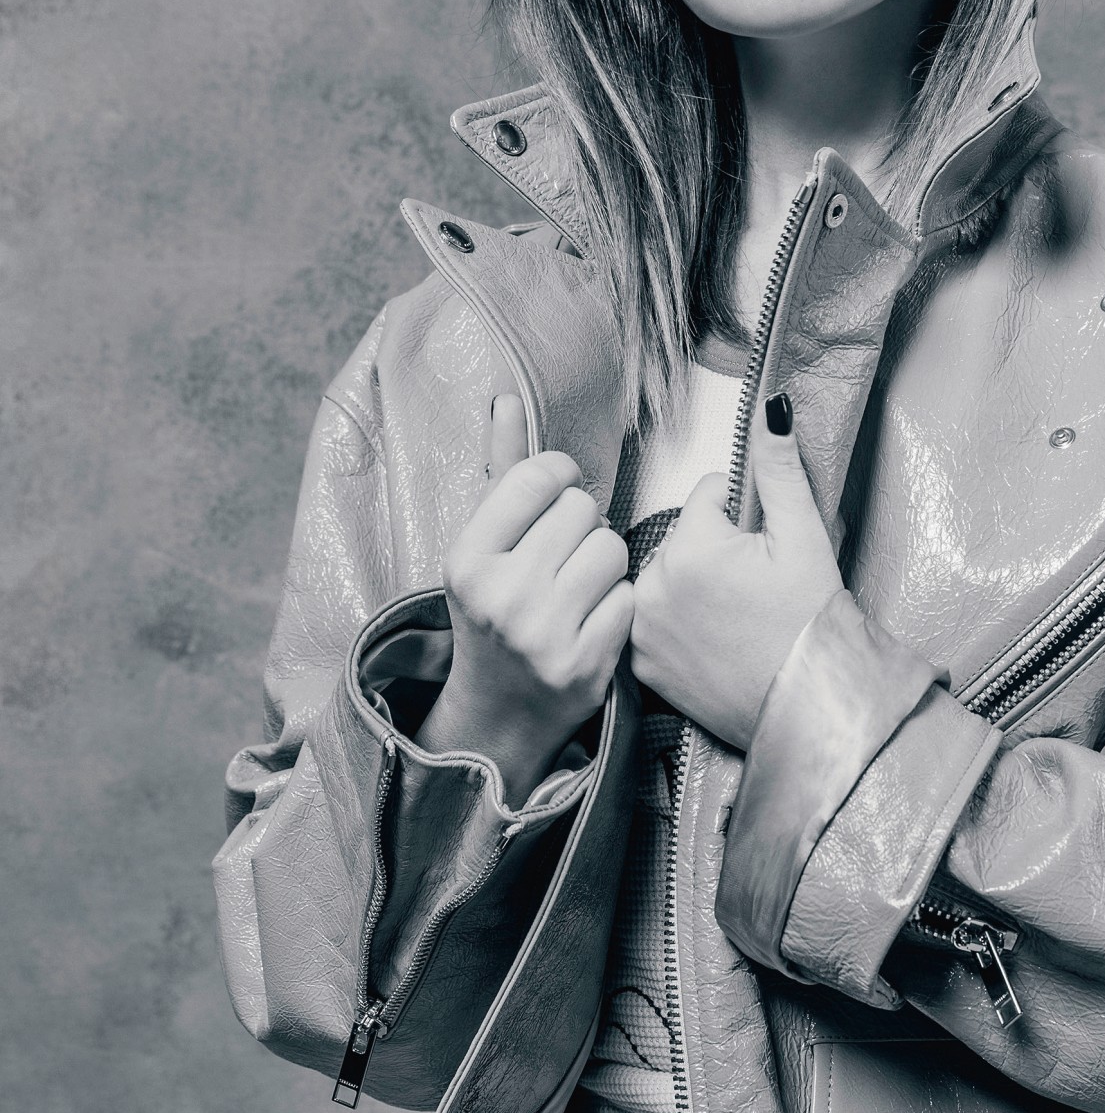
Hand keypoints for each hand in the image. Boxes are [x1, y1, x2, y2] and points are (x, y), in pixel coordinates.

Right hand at [415, 395, 633, 800]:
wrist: (498, 713)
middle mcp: (501, 595)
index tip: (554, 499)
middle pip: (582, 510)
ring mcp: (543, 634)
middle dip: (581, 525)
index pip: (540, 476)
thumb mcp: (482, 543)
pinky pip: (630, 598)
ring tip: (578, 586)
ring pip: (613, 549)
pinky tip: (591, 621)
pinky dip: (618, 605)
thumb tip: (506, 399)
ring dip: (605, 562)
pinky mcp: (586, 666)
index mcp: (467, 558)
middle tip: (561, 556)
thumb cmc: (494, 609)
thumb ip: (500, 470)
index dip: (560, 478)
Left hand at [630, 394, 842, 747]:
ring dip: (691, 582)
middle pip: (682, 534)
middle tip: (752, 587)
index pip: (708, 494)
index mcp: (691, 547)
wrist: (809, 707)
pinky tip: (710, 638)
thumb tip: (770, 407)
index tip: (765, 551)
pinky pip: (650, 618)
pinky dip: (674, 622)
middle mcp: (653, 585)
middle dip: (714, 549)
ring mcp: (641, 628)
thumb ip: (778, 468)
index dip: (745, 516)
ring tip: (732, 613)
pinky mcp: (640, 664)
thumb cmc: (812, 624)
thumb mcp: (805, 536)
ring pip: (664, 574)